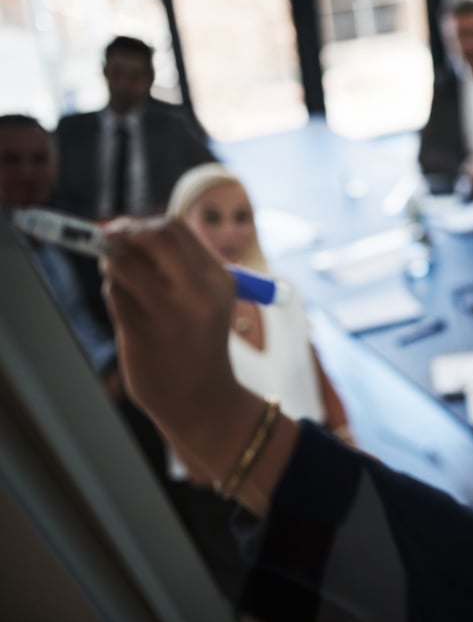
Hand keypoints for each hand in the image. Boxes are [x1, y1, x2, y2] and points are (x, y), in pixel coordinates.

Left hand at [100, 217, 257, 465]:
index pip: (173, 228)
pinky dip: (114, 294)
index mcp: (218, 279)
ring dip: (112, 266)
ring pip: (123, 263)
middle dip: (121, 233)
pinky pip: (115, 294)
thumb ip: (173, 264)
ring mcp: (169, 312)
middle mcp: (197, 291)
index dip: (140, 223)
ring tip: (121, 281)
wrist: (202, 398)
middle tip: (106, 240)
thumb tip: (119, 227)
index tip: (122, 229)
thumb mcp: (204, 298)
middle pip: (151, 235)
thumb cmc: (197, 341)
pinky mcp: (143, 331)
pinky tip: (129, 312)